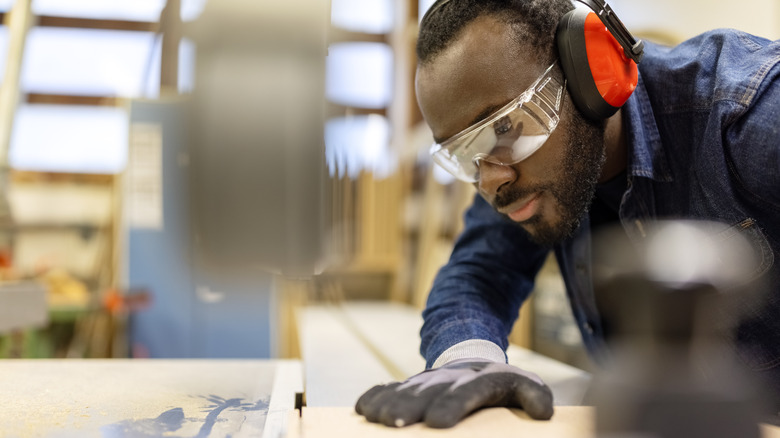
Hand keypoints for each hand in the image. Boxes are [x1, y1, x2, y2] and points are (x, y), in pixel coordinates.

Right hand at [354, 358, 552, 427]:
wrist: (471, 360)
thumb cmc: (499, 386)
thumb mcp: (522, 385)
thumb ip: (535, 395)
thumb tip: (542, 414)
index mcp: (478, 380)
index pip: (465, 392)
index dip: (451, 405)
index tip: (438, 422)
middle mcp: (448, 379)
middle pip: (428, 391)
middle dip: (410, 406)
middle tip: (396, 423)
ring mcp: (426, 381)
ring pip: (405, 390)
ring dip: (388, 404)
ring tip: (375, 418)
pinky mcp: (410, 385)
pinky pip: (389, 387)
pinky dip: (375, 396)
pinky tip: (363, 408)